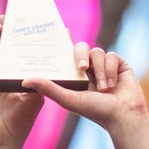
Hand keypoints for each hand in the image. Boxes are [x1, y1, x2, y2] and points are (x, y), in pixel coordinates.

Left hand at [27, 45, 148, 148]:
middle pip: (80, 48)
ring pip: (97, 52)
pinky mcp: (119, 64)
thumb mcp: (68, 99)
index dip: (62, 43)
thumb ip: (48, 88)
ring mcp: (104, 65)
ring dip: (100, 71)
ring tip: (103, 89)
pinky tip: (112, 85)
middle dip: (80, 55)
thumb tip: (24, 80)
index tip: (58, 33)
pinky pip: (111, 56)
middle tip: (82, 67)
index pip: (65, 55)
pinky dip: (110, 70)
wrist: (123, 116)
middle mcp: (88, 69)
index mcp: (74, 76)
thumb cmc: (96, 111)